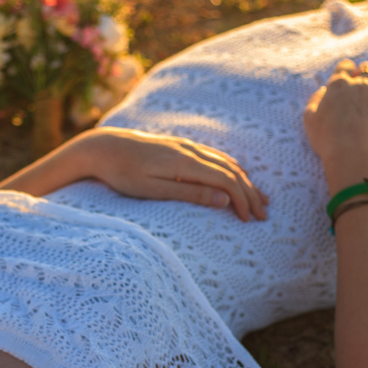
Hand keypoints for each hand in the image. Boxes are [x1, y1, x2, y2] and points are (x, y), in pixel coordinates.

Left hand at [80, 127, 267, 220]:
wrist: (103, 147)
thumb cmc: (123, 174)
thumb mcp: (153, 190)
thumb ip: (190, 193)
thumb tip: (225, 199)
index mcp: (185, 163)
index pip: (226, 181)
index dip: (242, 200)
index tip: (250, 220)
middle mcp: (191, 151)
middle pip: (232, 171)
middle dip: (251, 193)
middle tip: (264, 215)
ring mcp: (186, 146)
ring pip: (226, 163)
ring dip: (246, 181)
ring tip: (259, 199)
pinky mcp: (180, 147)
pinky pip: (215, 157)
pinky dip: (232, 170)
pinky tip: (237, 179)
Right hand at [303, 59, 367, 181]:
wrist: (351, 155)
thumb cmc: (327, 138)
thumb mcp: (310, 119)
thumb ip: (315, 101)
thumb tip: (323, 91)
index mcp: (339, 85)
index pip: (345, 65)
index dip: (346, 70)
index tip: (345, 77)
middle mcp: (361, 86)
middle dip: (366, 72)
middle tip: (363, 83)